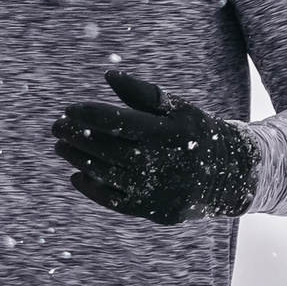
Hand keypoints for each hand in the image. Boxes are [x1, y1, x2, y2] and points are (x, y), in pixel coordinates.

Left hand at [51, 69, 258, 225]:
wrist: (229, 177)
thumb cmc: (195, 134)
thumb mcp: (178, 108)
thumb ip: (143, 93)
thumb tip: (109, 75)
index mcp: (165, 133)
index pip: (115, 122)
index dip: (87, 114)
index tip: (68, 109)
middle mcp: (158, 163)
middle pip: (104, 148)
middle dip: (75, 135)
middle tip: (57, 126)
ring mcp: (153, 190)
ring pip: (104, 174)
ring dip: (78, 159)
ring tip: (61, 146)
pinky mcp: (150, 209)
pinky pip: (112, 200)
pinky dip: (91, 188)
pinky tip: (77, 174)